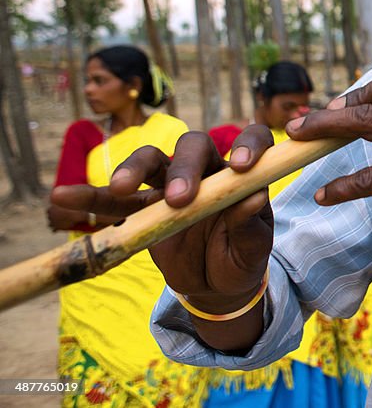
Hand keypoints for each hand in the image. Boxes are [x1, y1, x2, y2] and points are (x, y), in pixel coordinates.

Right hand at [51, 128, 276, 311]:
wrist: (217, 285)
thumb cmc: (241, 258)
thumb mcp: (253, 248)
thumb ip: (250, 224)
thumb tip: (255, 196)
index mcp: (240, 175)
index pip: (251, 141)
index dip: (248, 145)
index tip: (242, 167)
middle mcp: (206, 171)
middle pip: (193, 147)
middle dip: (184, 167)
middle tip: (178, 199)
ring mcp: (171, 186)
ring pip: (151, 161)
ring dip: (133, 168)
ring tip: (120, 187)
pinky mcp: (144, 209)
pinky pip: (113, 201)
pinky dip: (89, 198)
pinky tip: (62, 197)